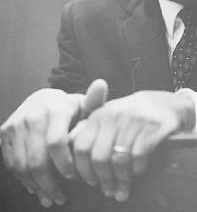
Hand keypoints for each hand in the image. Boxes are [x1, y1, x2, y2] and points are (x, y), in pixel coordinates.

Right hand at [0, 80, 107, 207]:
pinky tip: (35, 187)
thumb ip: (94, 101)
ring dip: (36, 185)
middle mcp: (33, 116)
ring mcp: (17, 125)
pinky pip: (11, 163)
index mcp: (55, 109)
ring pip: (22, 165)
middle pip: (37, 159)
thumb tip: (101, 85)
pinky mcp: (5, 134)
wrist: (40, 100)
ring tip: (50, 196)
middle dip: (50, 183)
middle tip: (61, 197)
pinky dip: (23, 179)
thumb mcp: (82, 105)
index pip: (56, 142)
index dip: (64, 163)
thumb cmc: (68, 108)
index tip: (74, 176)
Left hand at [70, 89, 194, 201]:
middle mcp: (113, 116)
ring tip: (121, 191)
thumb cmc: (131, 114)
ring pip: (118, 161)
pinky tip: (136, 174)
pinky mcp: (151, 130)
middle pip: (98, 157)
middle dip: (102, 179)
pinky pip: (137, 159)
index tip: (88, 180)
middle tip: (106, 190)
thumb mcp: (109, 115)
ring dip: (119, 181)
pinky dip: (136, 171)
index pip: (81, 146)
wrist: (165, 104)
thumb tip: (70, 154)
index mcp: (99, 114)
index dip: (82, 168)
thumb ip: (89, 130)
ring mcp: (133, 122)